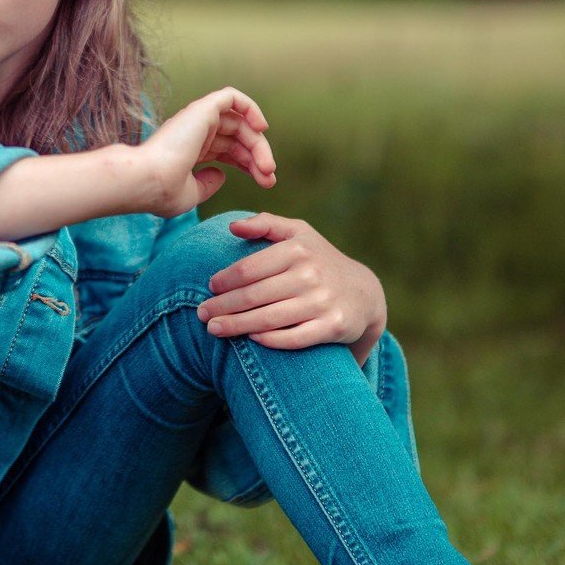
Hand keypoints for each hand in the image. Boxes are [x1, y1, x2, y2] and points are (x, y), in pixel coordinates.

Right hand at [138, 87, 276, 217]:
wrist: (146, 181)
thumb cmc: (161, 192)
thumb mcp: (190, 194)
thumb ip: (207, 185)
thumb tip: (221, 174)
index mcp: (190, 151)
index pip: (228, 150)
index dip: (249, 165)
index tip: (265, 183)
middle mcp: (194, 132)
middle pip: (238, 138)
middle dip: (258, 157)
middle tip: (269, 178)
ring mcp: (197, 119)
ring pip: (240, 122)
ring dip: (258, 143)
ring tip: (267, 167)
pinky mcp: (202, 109)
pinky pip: (232, 98)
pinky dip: (250, 107)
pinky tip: (262, 128)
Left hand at [196, 212, 385, 365]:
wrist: (363, 293)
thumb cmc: (318, 260)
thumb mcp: (298, 233)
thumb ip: (265, 224)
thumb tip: (233, 227)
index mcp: (297, 249)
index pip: (249, 268)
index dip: (225, 280)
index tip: (209, 288)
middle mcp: (310, 274)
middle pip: (254, 295)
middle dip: (223, 306)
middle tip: (201, 314)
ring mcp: (322, 302)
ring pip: (269, 318)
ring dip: (237, 326)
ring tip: (214, 330)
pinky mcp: (333, 327)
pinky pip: (295, 337)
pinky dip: (270, 340)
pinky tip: (251, 339)